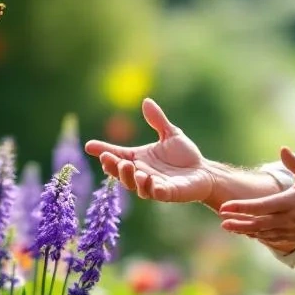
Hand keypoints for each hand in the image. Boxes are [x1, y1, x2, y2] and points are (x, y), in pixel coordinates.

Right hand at [85, 98, 217, 203]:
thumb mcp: (171, 134)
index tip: (90, 146)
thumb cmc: (185, 156)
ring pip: (136, 186)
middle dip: (113, 167)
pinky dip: (153, 189)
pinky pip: (157, 193)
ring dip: (131, 178)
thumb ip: (157, 120)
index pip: (117, 155)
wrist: (204, 172)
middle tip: (109, 159)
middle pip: (121, 174)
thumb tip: (146, 101)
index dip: (103, 151)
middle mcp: (142, 174)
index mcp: (139, 159)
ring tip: (131, 167)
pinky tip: (150, 181)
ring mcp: (153, 185)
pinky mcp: (168, 193)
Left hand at [217, 147, 294, 242]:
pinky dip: (257, 235)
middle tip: (222, 221)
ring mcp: (290, 231)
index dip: (242, 207)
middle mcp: (289, 219)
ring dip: (245, 230)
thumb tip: (282, 149)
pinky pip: (271, 238)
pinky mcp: (293, 238)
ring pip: (263, 233)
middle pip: (258, 223)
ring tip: (228, 227)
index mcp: (291, 202)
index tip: (225, 207)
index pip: (261, 206)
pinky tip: (246, 231)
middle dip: (239, 223)